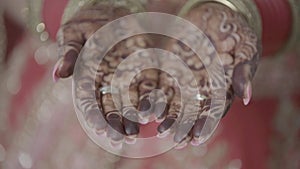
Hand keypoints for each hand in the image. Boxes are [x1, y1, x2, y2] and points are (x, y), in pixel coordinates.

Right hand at [54, 3, 160, 146]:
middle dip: (116, 123)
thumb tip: (59, 75)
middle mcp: (107, 80)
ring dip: (133, 117)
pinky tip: (156, 110)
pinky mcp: (143, 66)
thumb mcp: (74, 34)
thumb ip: (69, 53)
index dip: (94, 115)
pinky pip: (148, 84)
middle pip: (110, 106)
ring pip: (129, 100)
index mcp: (88, 75)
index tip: (101, 129)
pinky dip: (151, 97)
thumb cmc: (88, 23)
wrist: (111, 11)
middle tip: (123, 137)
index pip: (88, 100)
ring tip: (138, 132)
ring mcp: (125, 74)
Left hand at [154, 3, 259, 147]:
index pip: (214, 111)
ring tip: (161, 131)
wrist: (217, 14)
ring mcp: (186, 79)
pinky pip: (162, 85)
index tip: (197, 139)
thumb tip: (246, 98)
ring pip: (176, 102)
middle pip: (194, 112)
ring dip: (169, 117)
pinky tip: (149, 109)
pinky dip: (156, 97)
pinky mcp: (171, 69)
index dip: (206, 125)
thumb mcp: (246, 49)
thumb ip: (243, 72)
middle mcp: (202, 88)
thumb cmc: (236, 32)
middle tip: (177, 142)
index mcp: (221, 87)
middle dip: (186, 127)